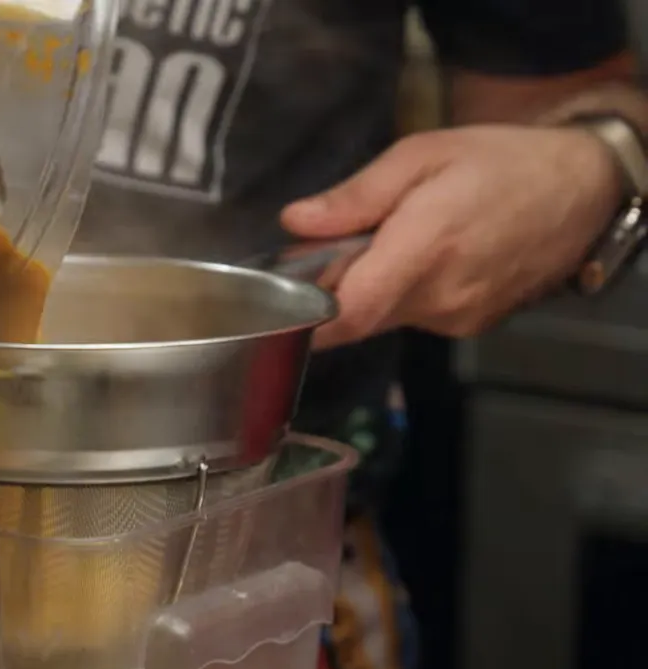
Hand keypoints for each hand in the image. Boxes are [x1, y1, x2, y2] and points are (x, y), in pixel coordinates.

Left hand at [281, 126, 623, 348]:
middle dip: (327, 292)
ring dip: (365, 290)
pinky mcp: (468, 326)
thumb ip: (356, 195)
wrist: (581, 190)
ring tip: (381, 246)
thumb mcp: (421, 155)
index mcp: (425, 248)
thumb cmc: (500, 163)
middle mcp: (440, 295)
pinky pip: (411, 318)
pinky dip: (398, 294)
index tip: (276, 296)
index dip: (301, 314)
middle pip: (355, 318)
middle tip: (323, 253)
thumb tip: (295, 221)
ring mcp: (457, 318)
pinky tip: (417, 260)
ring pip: (381, 319)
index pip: (347, 312)